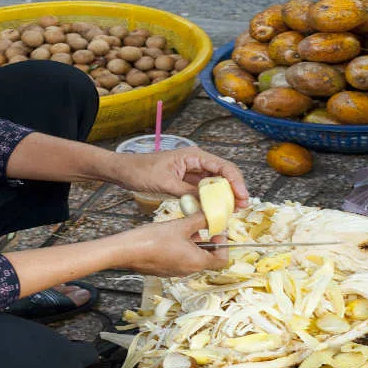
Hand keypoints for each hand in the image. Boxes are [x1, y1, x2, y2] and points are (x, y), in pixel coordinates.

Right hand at [112, 212, 229, 276]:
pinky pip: (179, 259)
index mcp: (197, 262)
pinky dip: (180, 248)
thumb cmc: (153, 240)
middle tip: (199, 225)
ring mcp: (175, 272)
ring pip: (192, 257)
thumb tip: (211, 215)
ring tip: (182, 228)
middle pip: (207, 258)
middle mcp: (188, 270)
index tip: (216, 231)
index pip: (222, 260)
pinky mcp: (164, 270)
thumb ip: (199, 220)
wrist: (127, 251)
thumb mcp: (181, 225)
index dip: (223, 245)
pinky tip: (169, 236)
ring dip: (192, 243)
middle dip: (206, 241)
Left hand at [114, 148, 250, 207]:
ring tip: (233, 211)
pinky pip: (204, 191)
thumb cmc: (141, 171)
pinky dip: (211, 200)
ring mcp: (192, 172)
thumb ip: (188, 192)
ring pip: (215, 184)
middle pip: (223, 175)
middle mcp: (196, 162)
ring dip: (224, 197)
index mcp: (194, 156)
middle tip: (241, 207)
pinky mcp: (187, 182)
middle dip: (234, 190)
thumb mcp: (166, 183)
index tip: (242, 196)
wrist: (125, 172)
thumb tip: (208, 203)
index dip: (236, 181)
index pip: (223, 166)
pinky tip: (216, 210)